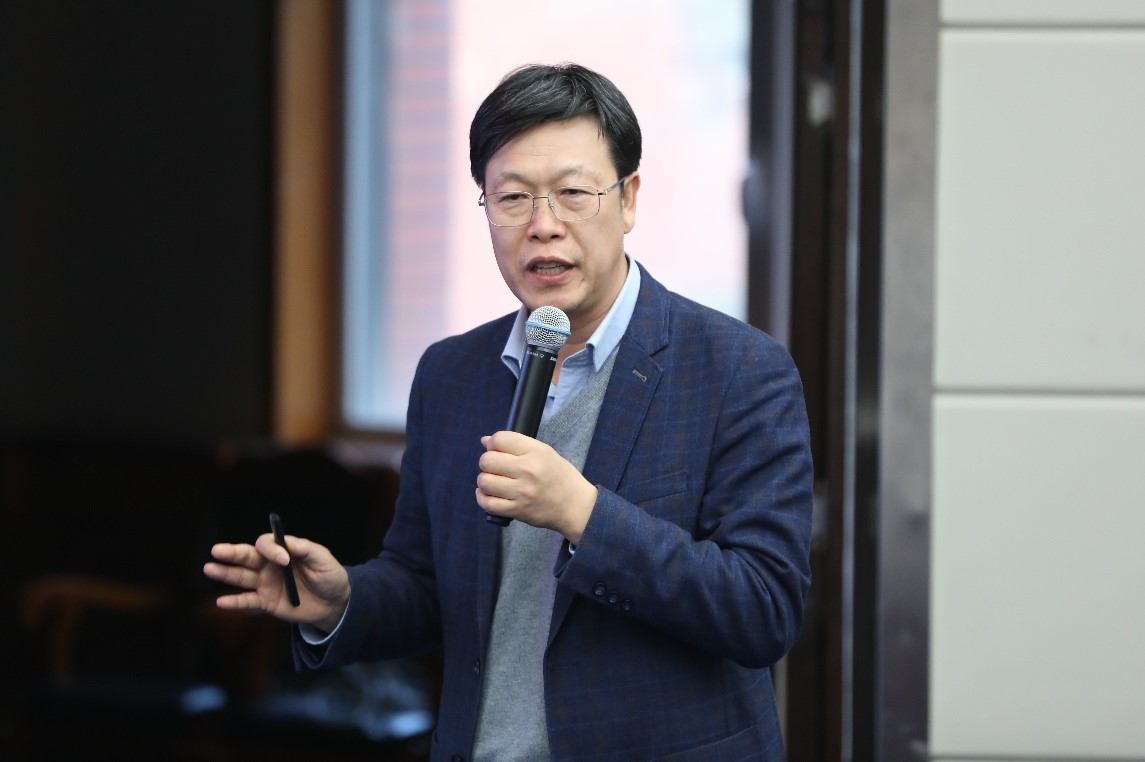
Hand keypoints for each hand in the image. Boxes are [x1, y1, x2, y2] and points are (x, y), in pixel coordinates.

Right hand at [203, 533, 349, 633]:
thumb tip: (286, 544)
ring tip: (209, 568)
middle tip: (217, 550)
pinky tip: (221, 601)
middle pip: (247, 557)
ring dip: (225, 573)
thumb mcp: (323, 559)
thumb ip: (305, 549)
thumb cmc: (329, 575)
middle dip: (232, 553)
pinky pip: (248, 602)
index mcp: (283, 551)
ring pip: (242, 577)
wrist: (334, 602)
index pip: (267, 544)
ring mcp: (266, 584)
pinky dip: (235, 602)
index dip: (271, 549)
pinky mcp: (267, 602)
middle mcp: (270, 565)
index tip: (284, 560)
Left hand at [475, 431, 596, 542]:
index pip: (500, 439)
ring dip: (484, 480)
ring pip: (485, 482)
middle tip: (495, 466)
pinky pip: (488, 504)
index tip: (496, 449)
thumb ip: (516, 444)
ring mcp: (522, 492)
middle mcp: (528, 470)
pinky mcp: (518, 510)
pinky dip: (482, 498)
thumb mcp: (545, 452)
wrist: (575, 505)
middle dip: (487, 462)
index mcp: (536, 452)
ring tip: (493, 481)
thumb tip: (485, 440)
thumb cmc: (561, 477)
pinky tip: (487, 493)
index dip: (493, 443)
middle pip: (488, 460)